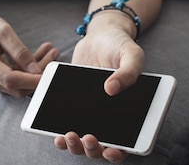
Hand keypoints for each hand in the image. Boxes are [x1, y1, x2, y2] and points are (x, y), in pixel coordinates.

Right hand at [0, 12, 58, 96]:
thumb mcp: (2, 29)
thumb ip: (19, 50)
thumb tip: (35, 71)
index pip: (10, 80)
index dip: (31, 80)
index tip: (50, 73)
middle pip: (15, 86)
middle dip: (38, 74)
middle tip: (54, 53)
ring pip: (17, 85)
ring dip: (35, 71)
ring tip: (50, 51)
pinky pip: (13, 81)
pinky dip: (27, 70)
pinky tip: (39, 55)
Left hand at [54, 16, 144, 161]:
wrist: (100, 36)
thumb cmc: (120, 46)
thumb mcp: (131, 54)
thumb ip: (129, 71)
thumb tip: (112, 88)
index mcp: (130, 112)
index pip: (128, 143)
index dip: (118, 152)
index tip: (110, 150)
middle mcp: (110, 118)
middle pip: (101, 146)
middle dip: (92, 149)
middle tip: (87, 137)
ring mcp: (91, 114)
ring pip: (83, 142)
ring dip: (75, 146)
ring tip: (68, 135)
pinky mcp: (74, 105)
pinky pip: (66, 125)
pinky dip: (61, 134)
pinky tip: (56, 133)